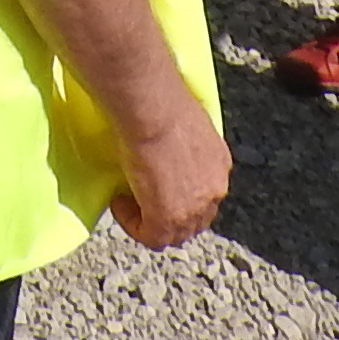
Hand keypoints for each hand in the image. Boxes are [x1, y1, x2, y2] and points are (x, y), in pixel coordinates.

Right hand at [110, 108, 232, 249]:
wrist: (154, 112)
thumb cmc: (161, 103)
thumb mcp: (182, 122)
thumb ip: (181, 142)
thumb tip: (164, 140)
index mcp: (219, 164)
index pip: (204, 193)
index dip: (181, 195)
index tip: (157, 184)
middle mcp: (214, 190)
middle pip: (194, 218)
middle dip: (169, 214)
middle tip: (143, 200)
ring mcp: (194, 209)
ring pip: (175, 232)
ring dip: (150, 221)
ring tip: (128, 201)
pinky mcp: (169, 219)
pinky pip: (152, 236)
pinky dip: (133, 224)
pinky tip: (119, 203)